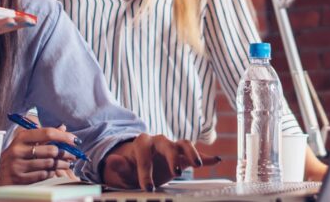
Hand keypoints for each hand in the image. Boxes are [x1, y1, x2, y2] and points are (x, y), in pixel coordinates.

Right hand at [0, 124, 78, 183]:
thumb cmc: (14, 156)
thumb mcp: (25, 143)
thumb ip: (43, 135)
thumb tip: (63, 127)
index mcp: (22, 137)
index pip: (47, 133)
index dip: (64, 136)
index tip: (75, 140)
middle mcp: (19, 150)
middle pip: (51, 150)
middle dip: (65, 153)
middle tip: (72, 155)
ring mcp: (18, 165)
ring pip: (49, 164)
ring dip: (61, 165)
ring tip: (67, 164)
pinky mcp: (19, 178)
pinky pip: (43, 175)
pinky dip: (51, 173)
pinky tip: (53, 171)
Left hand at [100, 133, 218, 190]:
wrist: (136, 164)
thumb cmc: (128, 166)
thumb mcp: (120, 169)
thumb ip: (117, 165)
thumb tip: (113, 159)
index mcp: (142, 143)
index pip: (144, 153)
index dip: (145, 169)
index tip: (146, 186)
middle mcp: (158, 142)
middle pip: (167, 144)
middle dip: (171, 157)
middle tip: (173, 173)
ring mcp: (171, 148)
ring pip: (184, 144)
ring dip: (191, 153)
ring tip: (197, 165)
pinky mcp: (180, 158)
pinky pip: (194, 156)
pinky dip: (206, 157)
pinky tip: (216, 160)